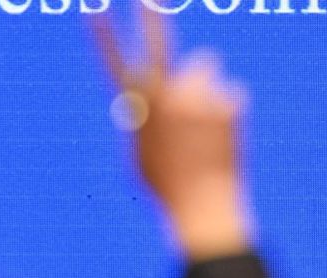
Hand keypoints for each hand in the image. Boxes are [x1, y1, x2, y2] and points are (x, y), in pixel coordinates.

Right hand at [93, 11, 249, 260]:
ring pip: (206, 68)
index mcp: (139, 111)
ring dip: (206, 83)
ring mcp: (197, 96)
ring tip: (206, 124)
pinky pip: (231, 96)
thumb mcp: (142, 156)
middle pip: (159, 41)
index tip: (95, 7)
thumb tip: (142, 104)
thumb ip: (143, 121)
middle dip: (151, 13)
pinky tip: (225, 141)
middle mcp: (165, 95)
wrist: (203, 208)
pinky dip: (230, 114)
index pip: (113, 63)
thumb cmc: (168, 187)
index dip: (103, 35)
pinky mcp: (227, 103)